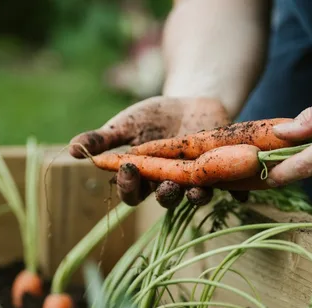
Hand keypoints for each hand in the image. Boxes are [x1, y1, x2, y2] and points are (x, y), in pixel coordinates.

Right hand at [69, 96, 232, 206]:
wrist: (192, 103)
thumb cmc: (155, 116)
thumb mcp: (128, 123)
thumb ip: (103, 138)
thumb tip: (70, 149)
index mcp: (144, 178)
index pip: (131, 192)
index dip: (128, 185)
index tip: (126, 168)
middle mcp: (169, 184)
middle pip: (165, 199)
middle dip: (164, 193)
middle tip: (165, 183)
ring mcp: (196, 181)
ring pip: (194, 196)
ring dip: (196, 196)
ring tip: (196, 190)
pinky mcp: (220, 173)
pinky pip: (229, 186)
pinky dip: (236, 190)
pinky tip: (242, 190)